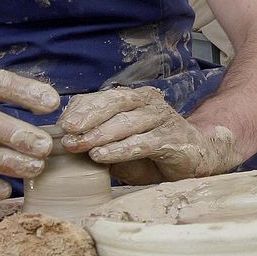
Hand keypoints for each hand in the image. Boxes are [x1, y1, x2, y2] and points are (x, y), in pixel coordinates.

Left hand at [59, 85, 240, 180]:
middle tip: (67, 132)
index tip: (62, 125)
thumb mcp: (119, 144)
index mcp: (135, 98)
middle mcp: (150, 103)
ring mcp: (164, 119)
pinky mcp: (173, 139)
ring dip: (100, 134)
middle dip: (88, 118)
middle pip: (115, 103)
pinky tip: (102, 156)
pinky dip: (120, 149)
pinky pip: (143, 142)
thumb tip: (64, 142)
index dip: (82, 109)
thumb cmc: (151, 151)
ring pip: (127, 122)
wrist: (195, 158)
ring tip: (79, 146)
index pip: (104, 97)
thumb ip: (98, 139)